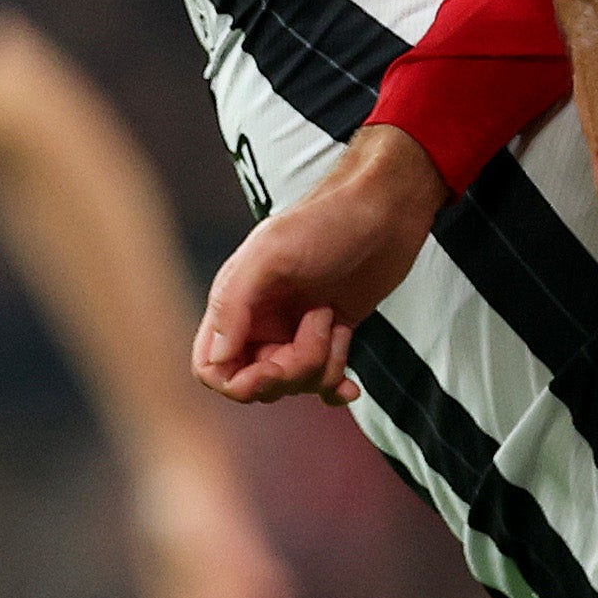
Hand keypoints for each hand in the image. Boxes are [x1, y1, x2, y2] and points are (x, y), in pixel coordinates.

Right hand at [196, 126, 447, 404]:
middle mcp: (261, 320)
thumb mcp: (272, 253)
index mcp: (237, 300)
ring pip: (293, 384)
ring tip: (335, 318)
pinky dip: (334, 387)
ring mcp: (297, 330)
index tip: (273, 367)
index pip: (212, 366)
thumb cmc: (327, 221)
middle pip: (257, 381)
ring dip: (320, 365)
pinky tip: (350, 385)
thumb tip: (217, 358)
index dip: (237, 381)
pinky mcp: (331, 334)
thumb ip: (235, 301)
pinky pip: (320, 382)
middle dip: (291, 369)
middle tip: (320, 324)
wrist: (386, 209)